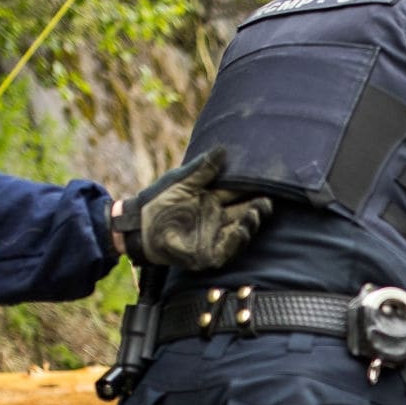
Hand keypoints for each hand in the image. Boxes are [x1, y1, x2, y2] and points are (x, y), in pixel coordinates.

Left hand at [114, 146, 271, 271]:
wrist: (137, 225)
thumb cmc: (156, 201)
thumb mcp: (181, 181)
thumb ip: (203, 169)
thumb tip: (222, 150)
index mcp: (212, 200)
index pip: (237, 193)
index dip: (251, 188)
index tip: (265, 179)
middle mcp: (217, 219)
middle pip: (245, 213)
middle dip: (258, 207)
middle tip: (268, 200)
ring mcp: (214, 237)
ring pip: (241, 231)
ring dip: (250, 223)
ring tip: (256, 212)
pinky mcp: (208, 254)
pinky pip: (228, 249)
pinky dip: (237, 241)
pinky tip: (242, 229)